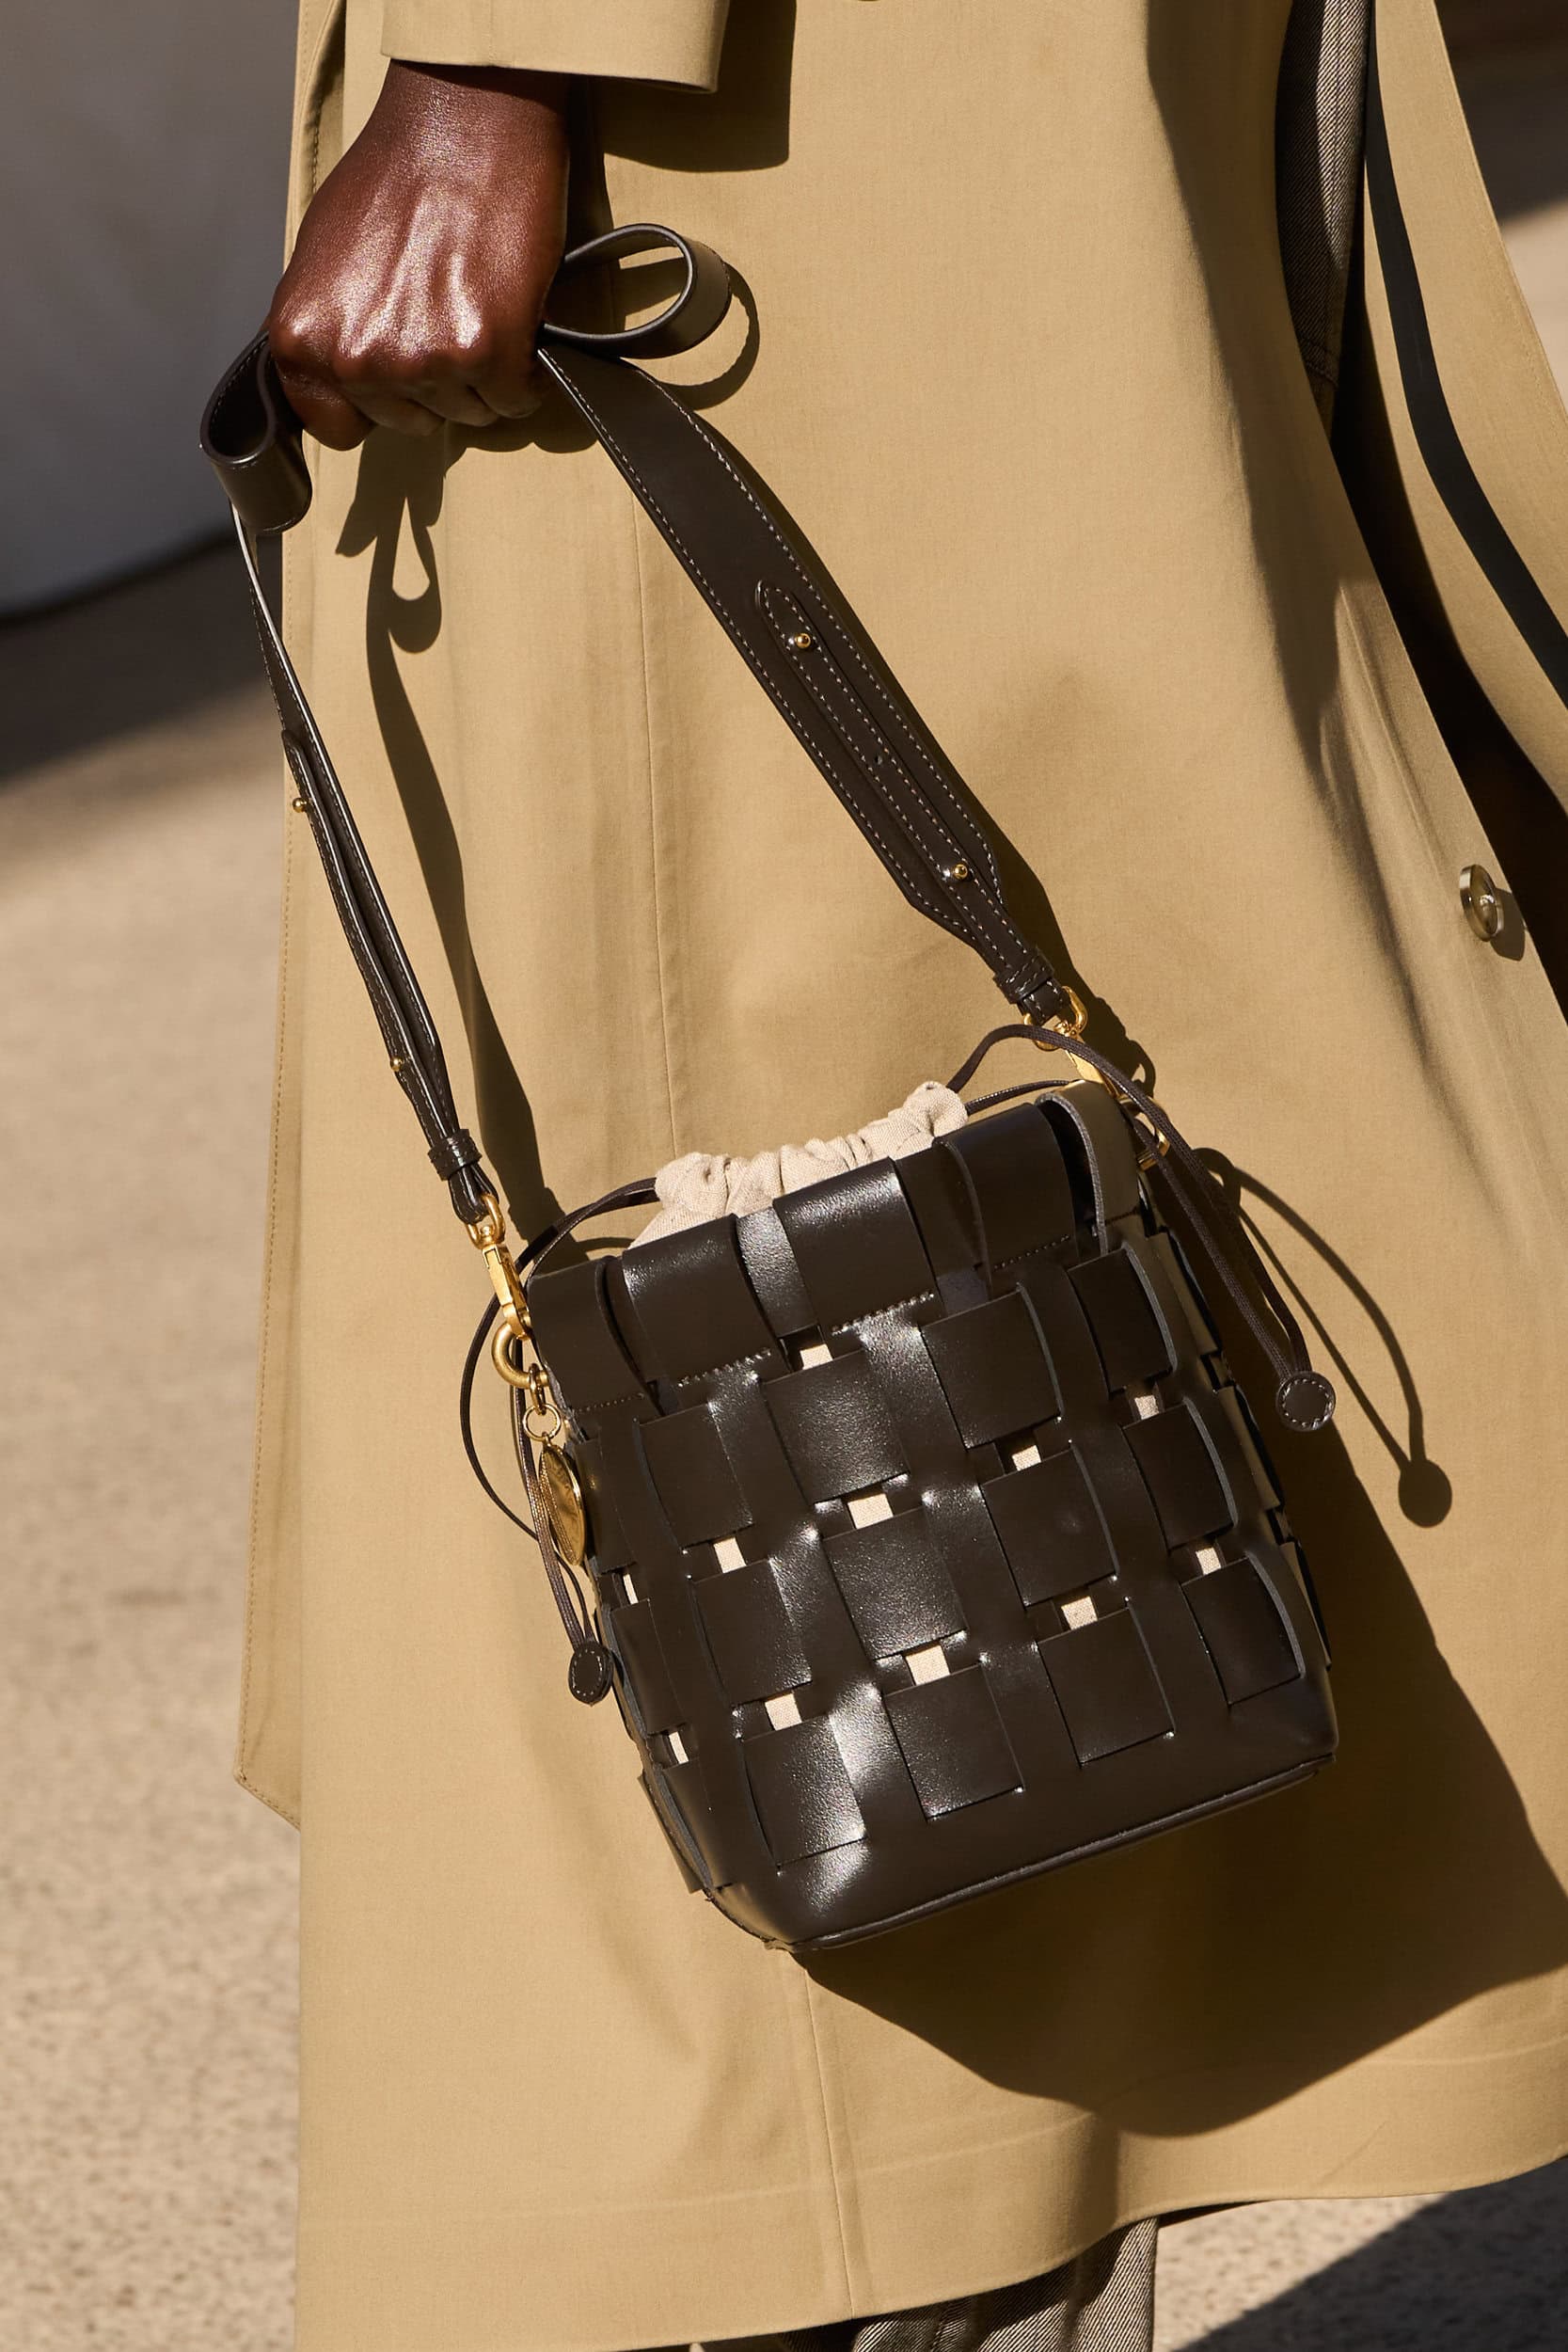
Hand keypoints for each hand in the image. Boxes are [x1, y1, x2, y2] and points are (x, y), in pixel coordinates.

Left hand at [265, 61, 569, 447]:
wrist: (462, 118)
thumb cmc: (396, 173)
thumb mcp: (323, 255)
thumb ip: (328, 326)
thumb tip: (344, 377)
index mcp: (303, 337)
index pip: (337, 430)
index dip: (375, 405)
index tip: (396, 373)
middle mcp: (354, 358)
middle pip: (411, 423)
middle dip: (436, 383)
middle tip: (446, 313)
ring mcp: (419, 360)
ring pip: (468, 414)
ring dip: (483, 374)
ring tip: (478, 302)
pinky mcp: (485, 354)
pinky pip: (515, 400)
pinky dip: (525, 372)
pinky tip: (515, 318)